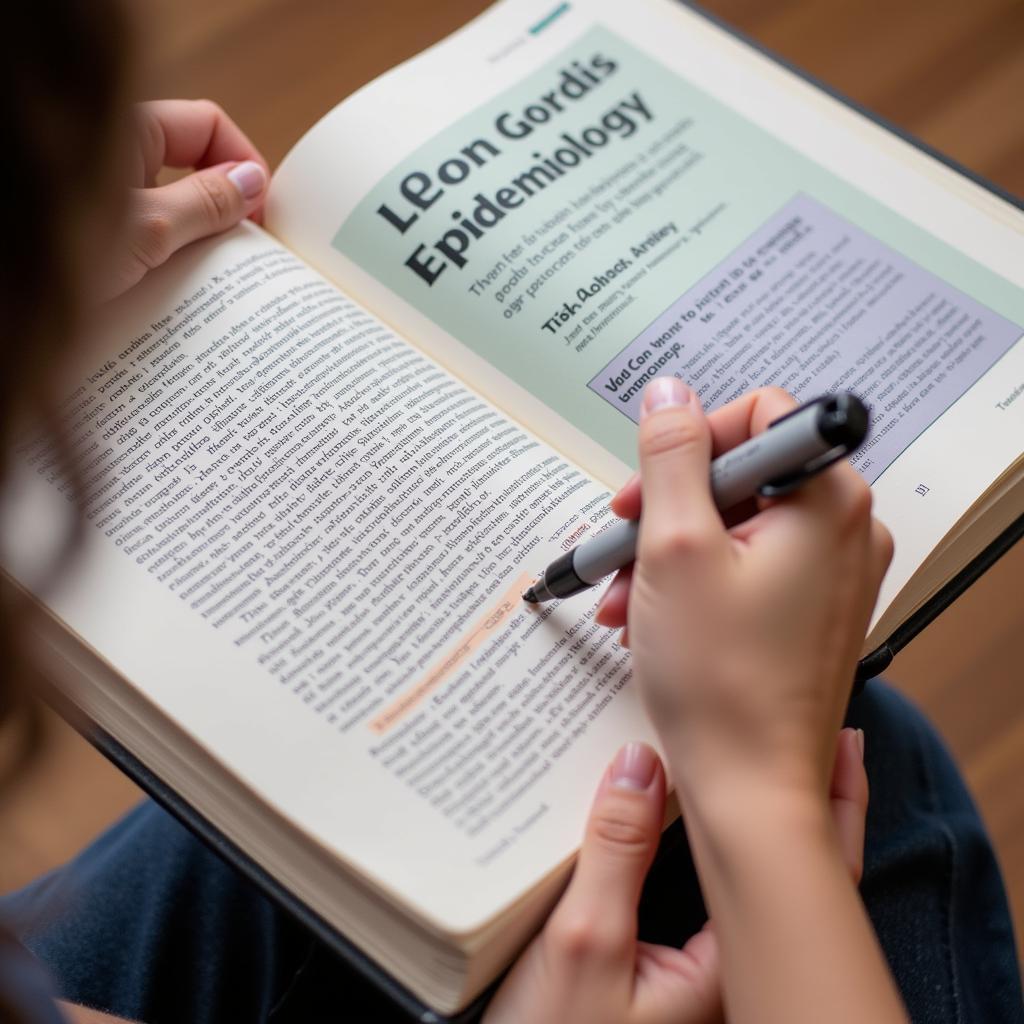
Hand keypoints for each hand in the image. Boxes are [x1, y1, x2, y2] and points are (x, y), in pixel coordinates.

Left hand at [105, 99, 268, 299]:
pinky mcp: (90, 239)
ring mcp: (99, 198)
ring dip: (198, 245)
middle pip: (192, 169)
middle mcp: (112, 157)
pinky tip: (177, 302)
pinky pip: (146, 242)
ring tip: (216, 288)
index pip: (206, 125)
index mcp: (124, 131)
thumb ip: (203, 201)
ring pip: (173, 211)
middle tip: (248, 256)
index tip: (261, 217)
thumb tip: (253, 181)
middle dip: (226, 210)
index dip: (243, 164)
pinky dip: (168, 266)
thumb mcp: (146, 227)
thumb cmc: (52, 252)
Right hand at [484, 729, 868, 1023]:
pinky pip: (697, 887)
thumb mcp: (582, 943)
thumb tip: (641, 763)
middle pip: (781, 870)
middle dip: (800, 799)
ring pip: (737, 878)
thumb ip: (616, 853)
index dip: (829, 804)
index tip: (837, 744)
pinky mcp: (661, 963)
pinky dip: (703, 838)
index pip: (807, 876)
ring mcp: (694, 968)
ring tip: (755, 755)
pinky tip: (684, 808)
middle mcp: (725, 968)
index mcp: (730, 967)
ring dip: (746, 816)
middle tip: (812, 733)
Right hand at [595, 380, 891, 810]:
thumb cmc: (720, 681)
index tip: (643, 489)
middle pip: (741, 474)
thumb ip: (671, 456)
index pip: (758, 416)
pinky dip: (695, 581)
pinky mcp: (811, 609)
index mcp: (828, 500)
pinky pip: (747, 567)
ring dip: (670, 550)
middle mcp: (846, 529)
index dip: (688, 444)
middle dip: (668, 508)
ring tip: (625, 597)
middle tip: (621, 544)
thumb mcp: (675, 547)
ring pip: (736, 524)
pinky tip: (652, 616)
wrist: (751, 788)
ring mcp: (832, 574)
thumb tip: (669, 393)